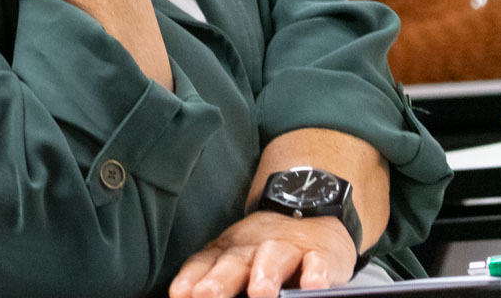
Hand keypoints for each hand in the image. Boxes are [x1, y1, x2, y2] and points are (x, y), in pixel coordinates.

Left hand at [169, 211, 358, 297]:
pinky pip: (317, 262)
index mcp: (228, 252)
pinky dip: (315, 273)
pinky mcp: (319, 254)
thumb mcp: (234, 259)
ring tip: (260, 293)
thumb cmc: (263, 249)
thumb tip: (186, 296)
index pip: (205, 264)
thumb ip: (213, 276)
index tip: (180, 294)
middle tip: (205, 296)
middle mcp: (253, 248)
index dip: (190, 278)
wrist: (308, 211)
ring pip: (274, 257)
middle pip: (235, 262)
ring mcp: (287, 248)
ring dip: (265, 274)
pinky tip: (312, 285)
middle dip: (219, 281)